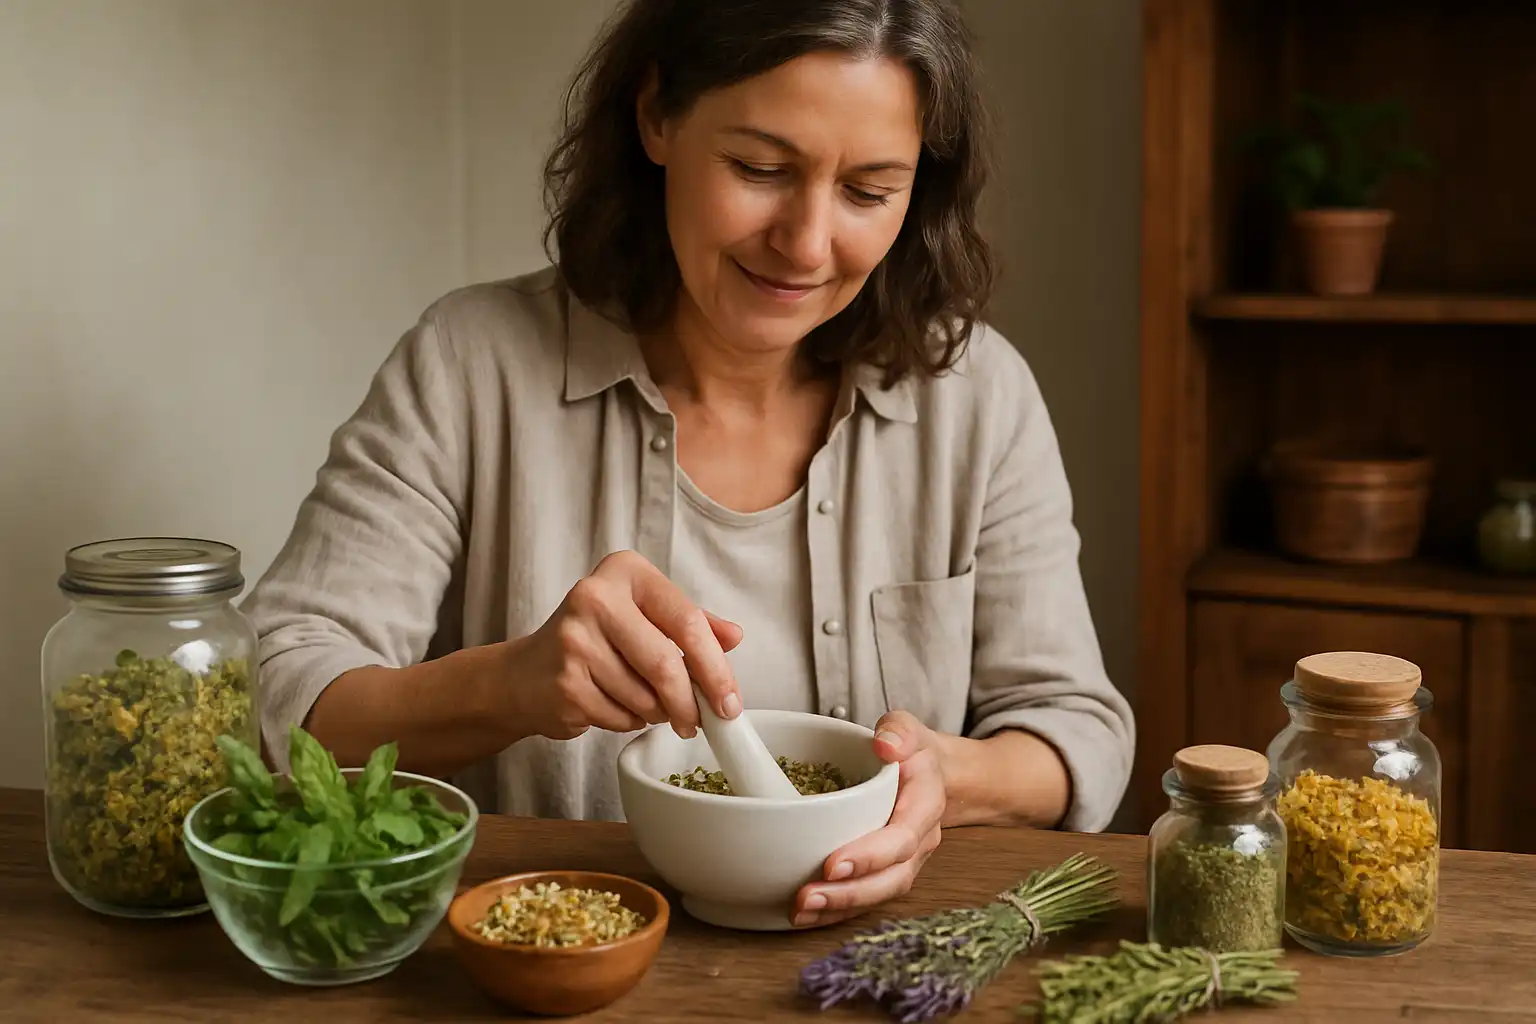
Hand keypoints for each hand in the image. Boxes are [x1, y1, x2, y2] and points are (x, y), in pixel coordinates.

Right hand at [511, 549, 743, 740]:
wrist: (526, 674)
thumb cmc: (595, 639)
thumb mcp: (644, 615)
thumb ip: (689, 622)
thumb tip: (734, 636)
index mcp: (625, 571)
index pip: (686, 620)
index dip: (715, 667)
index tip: (731, 700)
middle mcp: (595, 596)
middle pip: (666, 663)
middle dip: (691, 702)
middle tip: (701, 721)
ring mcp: (574, 640)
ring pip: (645, 697)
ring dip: (658, 713)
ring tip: (646, 704)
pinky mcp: (564, 682)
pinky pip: (621, 717)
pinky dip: (630, 721)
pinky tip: (615, 706)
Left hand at [790, 710, 945, 927]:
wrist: (933, 775)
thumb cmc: (912, 752)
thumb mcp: (907, 728)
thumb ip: (899, 731)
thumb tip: (884, 744)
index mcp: (925, 805)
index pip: (902, 838)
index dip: (870, 855)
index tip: (831, 864)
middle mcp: (920, 841)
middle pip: (892, 878)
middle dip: (849, 893)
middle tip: (806, 896)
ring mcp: (906, 862)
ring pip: (879, 894)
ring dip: (839, 907)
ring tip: (799, 911)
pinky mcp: (887, 873)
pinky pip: (866, 898)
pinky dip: (837, 910)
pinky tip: (806, 914)